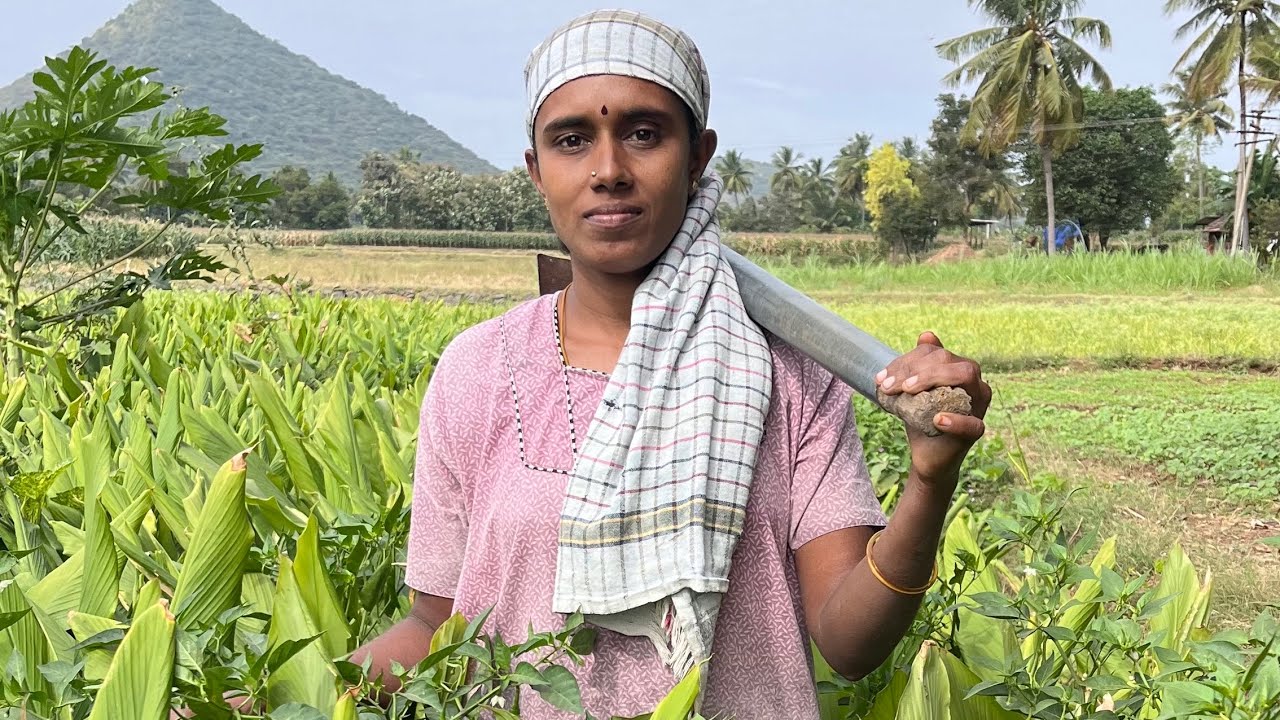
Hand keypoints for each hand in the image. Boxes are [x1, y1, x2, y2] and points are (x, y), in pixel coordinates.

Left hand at [875, 332, 990, 487]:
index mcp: (960, 372)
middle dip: (917, 368)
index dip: (909, 359)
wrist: (926, 456)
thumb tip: (927, 335)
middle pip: (951, 359)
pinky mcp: (976, 431)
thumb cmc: (921, 420)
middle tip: (890, 386)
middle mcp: (975, 385)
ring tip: (907, 391)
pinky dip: (955, 420)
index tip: (882, 377)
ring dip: (932, 380)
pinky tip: (938, 420)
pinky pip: (973, 424)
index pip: (937, 353)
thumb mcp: (913, 391)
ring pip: (965, 377)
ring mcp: (979, 407)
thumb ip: (918, 366)